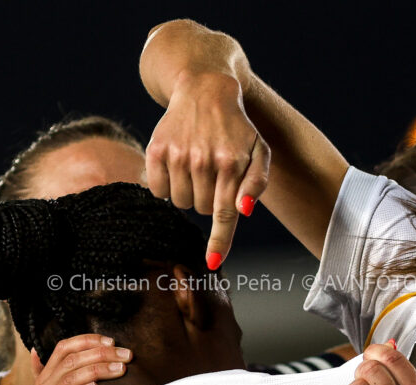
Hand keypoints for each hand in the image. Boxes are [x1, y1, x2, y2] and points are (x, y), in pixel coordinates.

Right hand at [28, 335, 131, 384]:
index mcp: (45, 376)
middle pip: (72, 361)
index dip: (88, 341)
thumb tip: (36, 352)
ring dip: (98, 370)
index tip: (111, 342)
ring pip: (70, 378)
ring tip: (119, 369)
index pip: (64, 348)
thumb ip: (51, 373)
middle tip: (126, 356)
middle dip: (102, 354)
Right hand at [146, 71, 270, 269]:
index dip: (219, 241)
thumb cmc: (237, 129)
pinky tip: (177, 164)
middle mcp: (204, 160)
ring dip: (188, 192)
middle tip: (212, 174)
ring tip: (196, 166)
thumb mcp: (259, 151)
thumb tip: (243, 212)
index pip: (225, 213)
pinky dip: (166, 184)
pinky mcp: (156, 149)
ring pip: (180, 202)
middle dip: (208, 199)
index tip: (212, 262)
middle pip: (202, 209)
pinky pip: (157, 190)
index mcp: (232, 164)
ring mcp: (178, 154)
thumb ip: (256, 183)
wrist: (205, 90)